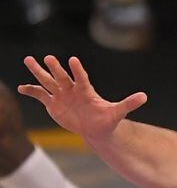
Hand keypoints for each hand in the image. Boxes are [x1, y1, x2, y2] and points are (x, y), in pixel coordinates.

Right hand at [19, 56, 145, 142]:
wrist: (96, 129)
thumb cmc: (107, 119)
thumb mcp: (118, 113)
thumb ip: (129, 104)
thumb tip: (144, 97)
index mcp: (86, 91)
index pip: (82, 78)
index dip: (78, 70)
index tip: (74, 60)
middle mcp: (72, 90)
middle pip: (62, 77)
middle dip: (55, 68)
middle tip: (48, 58)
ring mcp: (62, 95)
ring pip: (48, 81)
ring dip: (39, 72)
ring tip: (28, 60)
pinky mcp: (53, 103)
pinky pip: (40, 95)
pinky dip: (31, 91)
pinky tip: (20, 88)